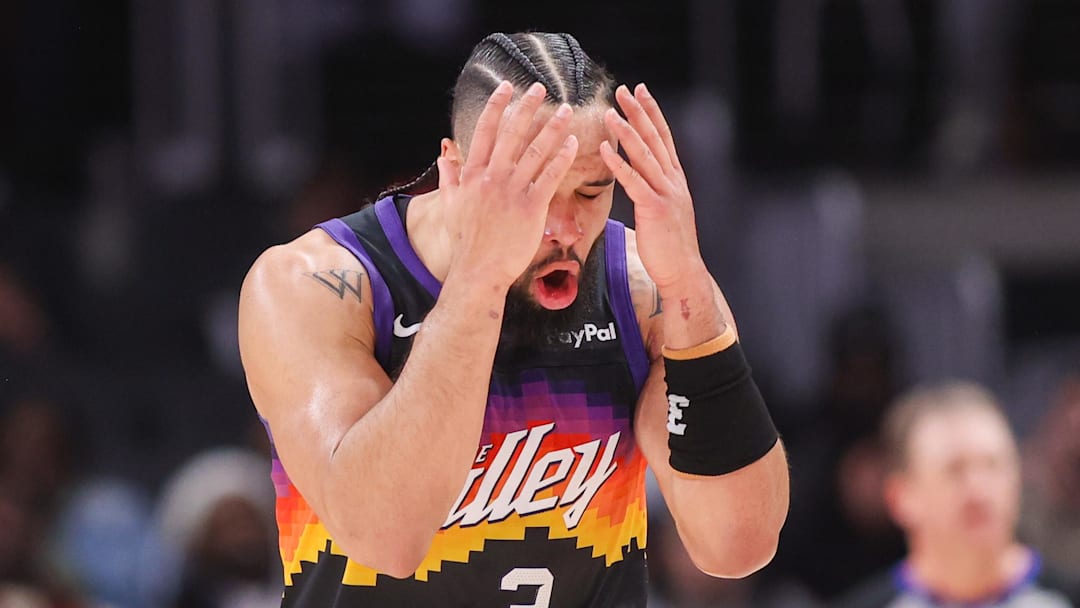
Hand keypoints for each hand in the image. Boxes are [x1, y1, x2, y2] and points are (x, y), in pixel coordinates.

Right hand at [438, 81, 577, 290]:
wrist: (478, 270)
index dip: (497, 106)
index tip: (507, 88)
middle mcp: (492, 178)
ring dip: (552, 127)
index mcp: (472, 174)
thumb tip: (443, 154)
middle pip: (512, 133)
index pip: (485, 131)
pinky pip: (551, 176)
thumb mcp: (450, 205)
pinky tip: (573, 142)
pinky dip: (562, 157)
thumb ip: (448, 177)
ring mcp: (512, 191)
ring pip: (536, 150)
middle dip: (527, 107)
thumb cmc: (465, 241)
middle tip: (540, 88)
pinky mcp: (532, 207)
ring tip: (565, 110)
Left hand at [600, 84, 705, 289]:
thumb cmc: (670, 246)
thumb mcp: (666, 210)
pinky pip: (633, 181)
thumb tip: (641, 181)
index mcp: (674, 179)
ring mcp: (665, 193)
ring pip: (644, 155)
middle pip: (654, 138)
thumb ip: (655, 190)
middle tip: (623, 89)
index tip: (640, 91)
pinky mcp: (654, 208)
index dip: (651, 112)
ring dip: (626, 131)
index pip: (662, 137)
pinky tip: (605, 148)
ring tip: (609, 112)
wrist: (683, 271)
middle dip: (638, 112)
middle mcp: (672, 180)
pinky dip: (618, 163)